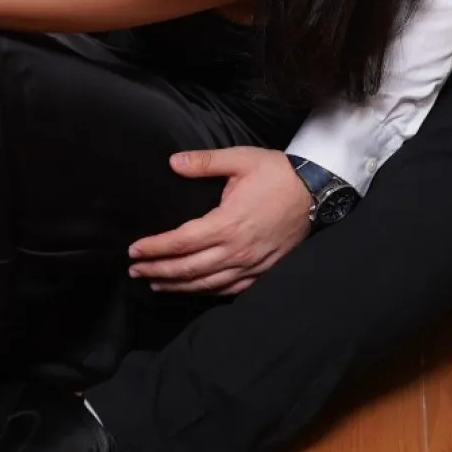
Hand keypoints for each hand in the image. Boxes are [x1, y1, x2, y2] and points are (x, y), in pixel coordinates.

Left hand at [129, 146, 312, 295]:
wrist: (316, 191)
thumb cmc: (276, 173)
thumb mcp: (240, 159)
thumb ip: (204, 162)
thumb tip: (172, 162)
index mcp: (227, 223)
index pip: (181, 242)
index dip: (155, 248)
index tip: (134, 251)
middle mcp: (236, 250)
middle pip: (188, 269)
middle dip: (157, 271)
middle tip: (134, 270)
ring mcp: (251, 265)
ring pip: (206, 284)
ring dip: (177, 286)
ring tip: (155, 284)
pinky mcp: (263, 271)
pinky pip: (230, 290)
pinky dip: (207, 292)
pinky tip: (194, 290)